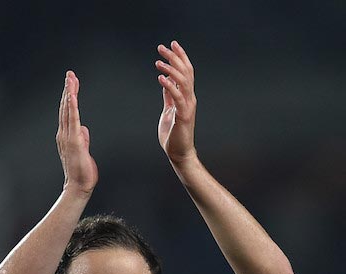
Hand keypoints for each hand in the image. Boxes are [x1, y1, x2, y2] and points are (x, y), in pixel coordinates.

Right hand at [56, 70, 97, 195]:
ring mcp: (67, 137)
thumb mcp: (83, 151)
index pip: (68, 112)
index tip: (71, 82)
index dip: (69, 96)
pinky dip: (71, 107)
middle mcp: (64, 134)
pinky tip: (72, 96)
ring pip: (68, 111)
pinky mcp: (74, 141)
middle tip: (70, 74)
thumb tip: (84, 129)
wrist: (78, 186)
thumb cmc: (81, 172)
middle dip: (68, 89)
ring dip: (69, 94)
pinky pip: (72, 121)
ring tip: (70, 79)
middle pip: (65, 107)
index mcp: (67, 135)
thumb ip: (83, 138)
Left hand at [155, 41, 196, 166]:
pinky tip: (161, 78)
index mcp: (186, 97)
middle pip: (185, 72)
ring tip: (158, 61)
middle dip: (174, 57)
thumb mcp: (168, 111)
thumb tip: (166, 82)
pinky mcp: (183, 115)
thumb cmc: (173, 135)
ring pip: (183, 81)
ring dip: (171, 68)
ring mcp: (188, 106)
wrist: (179, 153)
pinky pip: (177, 96)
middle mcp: (189, 99)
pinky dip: (169, 85)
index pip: (186, 72)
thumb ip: (169, 97)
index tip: (171, 44)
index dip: (180, 57)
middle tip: (162, 47)